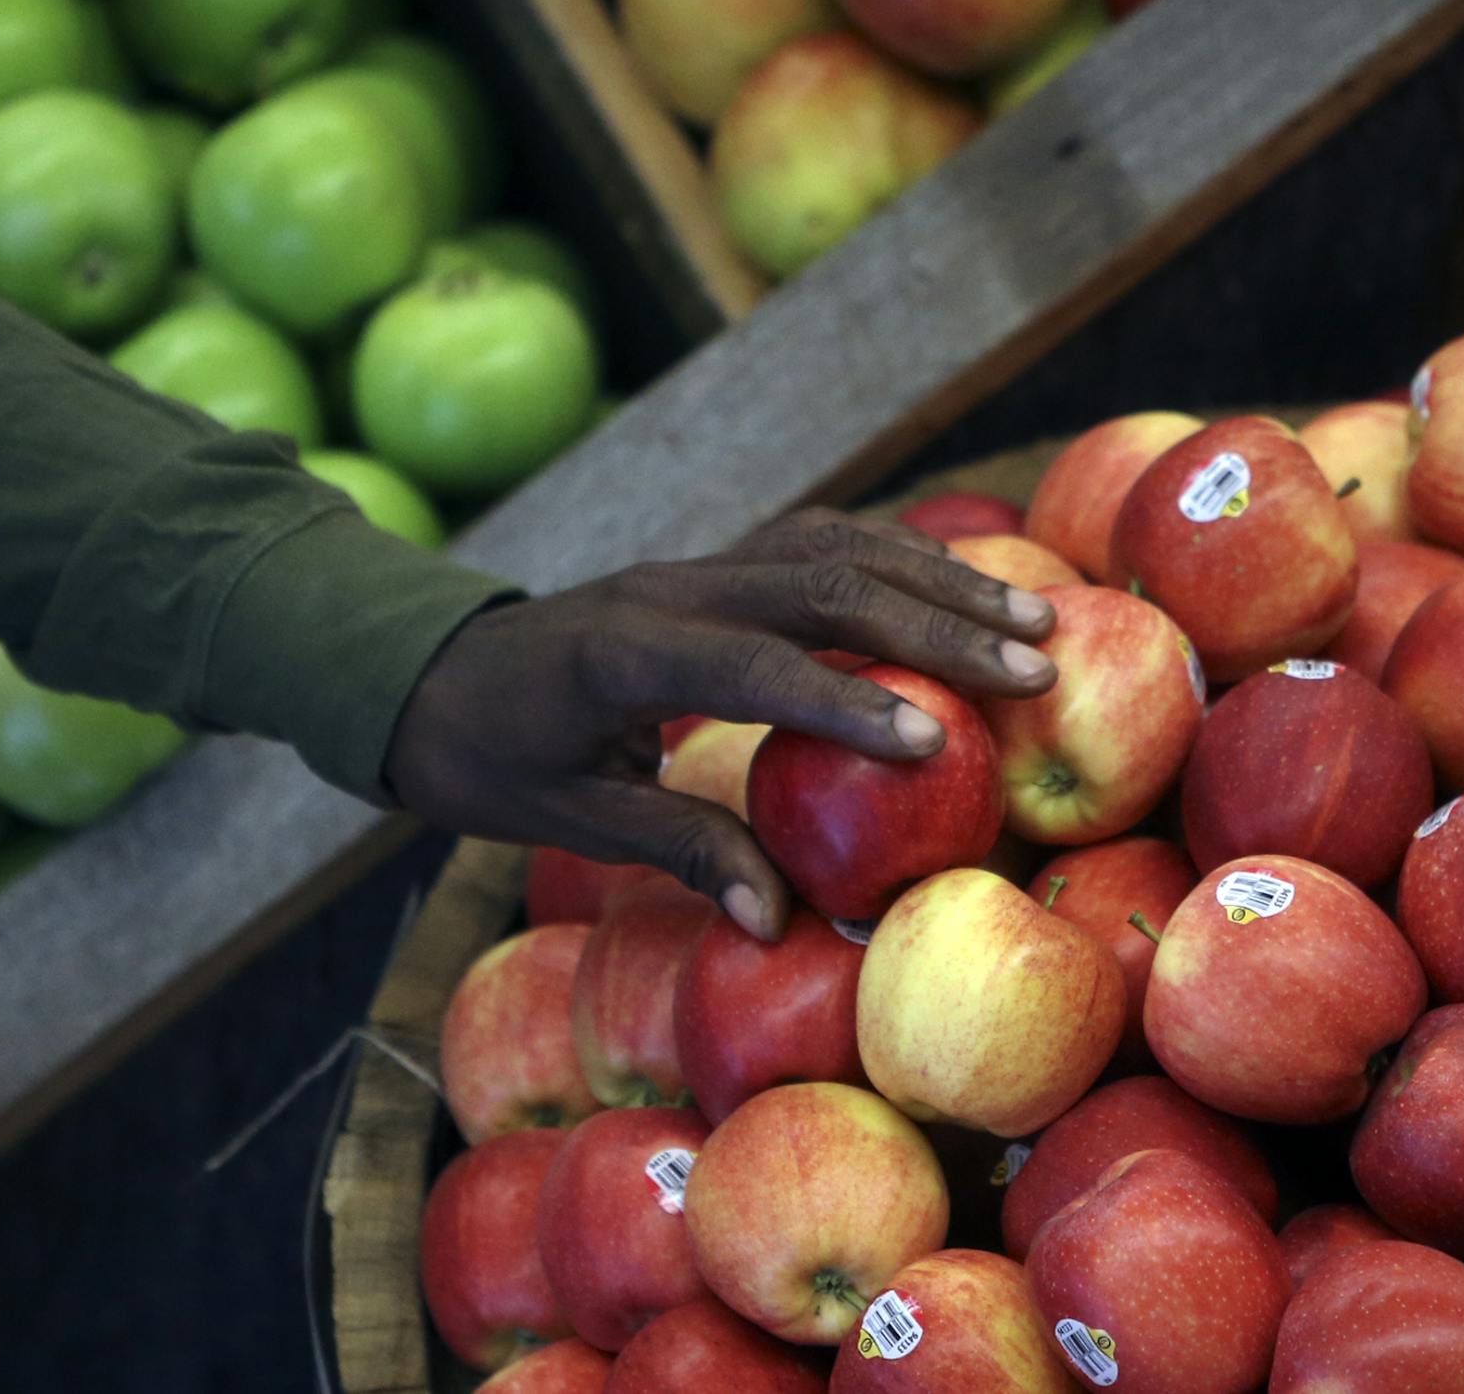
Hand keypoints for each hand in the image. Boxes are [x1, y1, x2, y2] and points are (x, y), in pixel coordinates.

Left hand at [384, 508, 1056, 941]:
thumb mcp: (568, 817)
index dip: (844, 700)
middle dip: (933, 625)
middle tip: (1033, 669)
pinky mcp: (714, 567)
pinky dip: (899, 558)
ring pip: (833, 546)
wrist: (429, 670)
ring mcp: (695, 567)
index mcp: (622, 655)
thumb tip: (781, 922)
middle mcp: (670, 589)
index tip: (934, 743)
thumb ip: (680, 849)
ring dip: (937, 579)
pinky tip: (962, 588)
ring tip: (1034, 617)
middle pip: (819, 584)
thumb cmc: (490, 756)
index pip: (753, 667)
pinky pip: (819, 542)